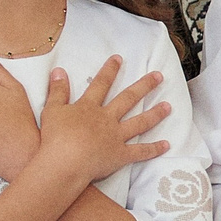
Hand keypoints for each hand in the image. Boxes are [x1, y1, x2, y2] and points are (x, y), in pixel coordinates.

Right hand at [31, 55, 171, 185]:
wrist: (64, 162)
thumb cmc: (54, 137)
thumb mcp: (51, 110)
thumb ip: (57, 91)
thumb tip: (59, 70)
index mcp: (89, 108)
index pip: (100, 84)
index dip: (109, 70)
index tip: (119, 59)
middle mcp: (106, 119)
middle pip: (128, 99)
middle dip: (144, 86)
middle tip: (159, 76)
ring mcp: (116, 137)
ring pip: (140, 122)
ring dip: (155, 113)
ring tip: (168, 106)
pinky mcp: (120, 155)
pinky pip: (140, 152)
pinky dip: (154, 149)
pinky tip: (167, 145)